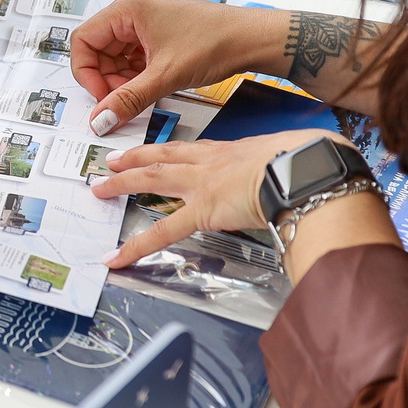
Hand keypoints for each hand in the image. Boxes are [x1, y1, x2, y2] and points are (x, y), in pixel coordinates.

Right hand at [70, 0, 285, 136]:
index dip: (86, 73)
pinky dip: (137, 73)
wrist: (253, 39)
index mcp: (128, 8)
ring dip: (122, 78)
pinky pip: (134, 53)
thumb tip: (100, 119)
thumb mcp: (164, 76)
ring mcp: (147, 17)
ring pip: (116, 53)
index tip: (101, 98)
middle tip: (121, 101)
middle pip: (99, 48)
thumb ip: (127, 99)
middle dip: (107, 78)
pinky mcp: (160, 29)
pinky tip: (151, 85)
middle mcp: (134, 8)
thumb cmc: (216, 43)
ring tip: (140, 94)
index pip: (83, 40)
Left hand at [92, 127, 351, 267]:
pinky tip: (117, 257)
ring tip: (100, 188)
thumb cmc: (307, 158)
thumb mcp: (294, 151)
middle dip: (135, 159)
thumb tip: (306, 166)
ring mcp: (202, 184)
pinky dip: (136, 245)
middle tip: (112, 162)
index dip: (169, 151)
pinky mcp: (203, 210)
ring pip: (152, 180)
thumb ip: (288, 162)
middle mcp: (210, 162)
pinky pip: (162, 232)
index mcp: (231, 150)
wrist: (303, 165)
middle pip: (162, 157)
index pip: (191, 150)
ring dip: (122, 184)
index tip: (156, 151)